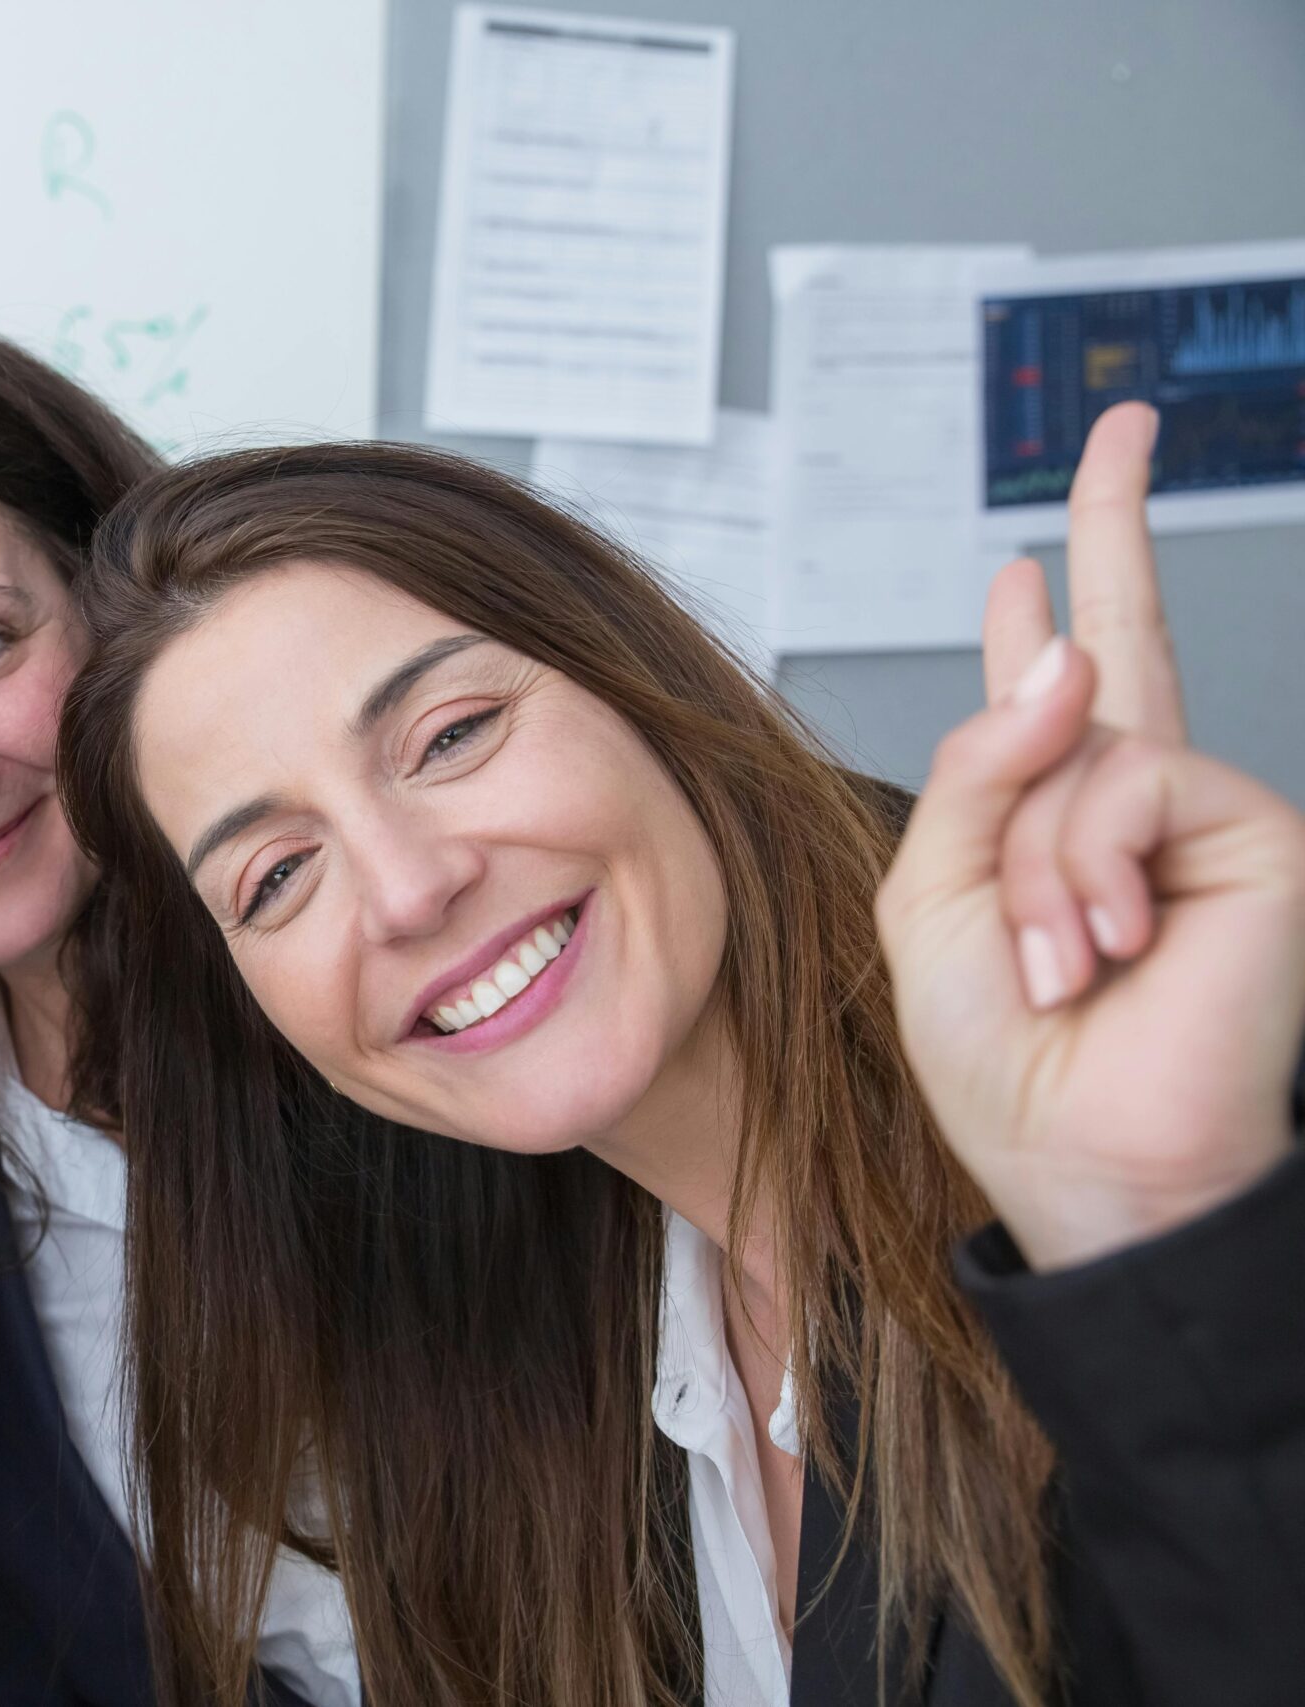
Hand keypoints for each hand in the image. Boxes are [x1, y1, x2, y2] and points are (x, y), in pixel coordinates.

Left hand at [876, 402, 1304, 1268]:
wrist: (1086, 1161)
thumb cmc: (1007, 1060)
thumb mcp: (935, 901)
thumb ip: (979, 766)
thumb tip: (1065, 642)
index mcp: (1048, 824)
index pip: (1051, 701)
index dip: (1048, 616)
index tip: (1031, 547)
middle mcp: (1132, 806)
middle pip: (1125, 642)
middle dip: (1116, 524)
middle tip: (1119, 423)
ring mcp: (1202, 814)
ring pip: (1079, 750)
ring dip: (1038, 866)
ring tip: (1062, 962)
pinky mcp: (1260, 834)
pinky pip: (1130, 779)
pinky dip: (1088, 864)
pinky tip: (1111, 945)